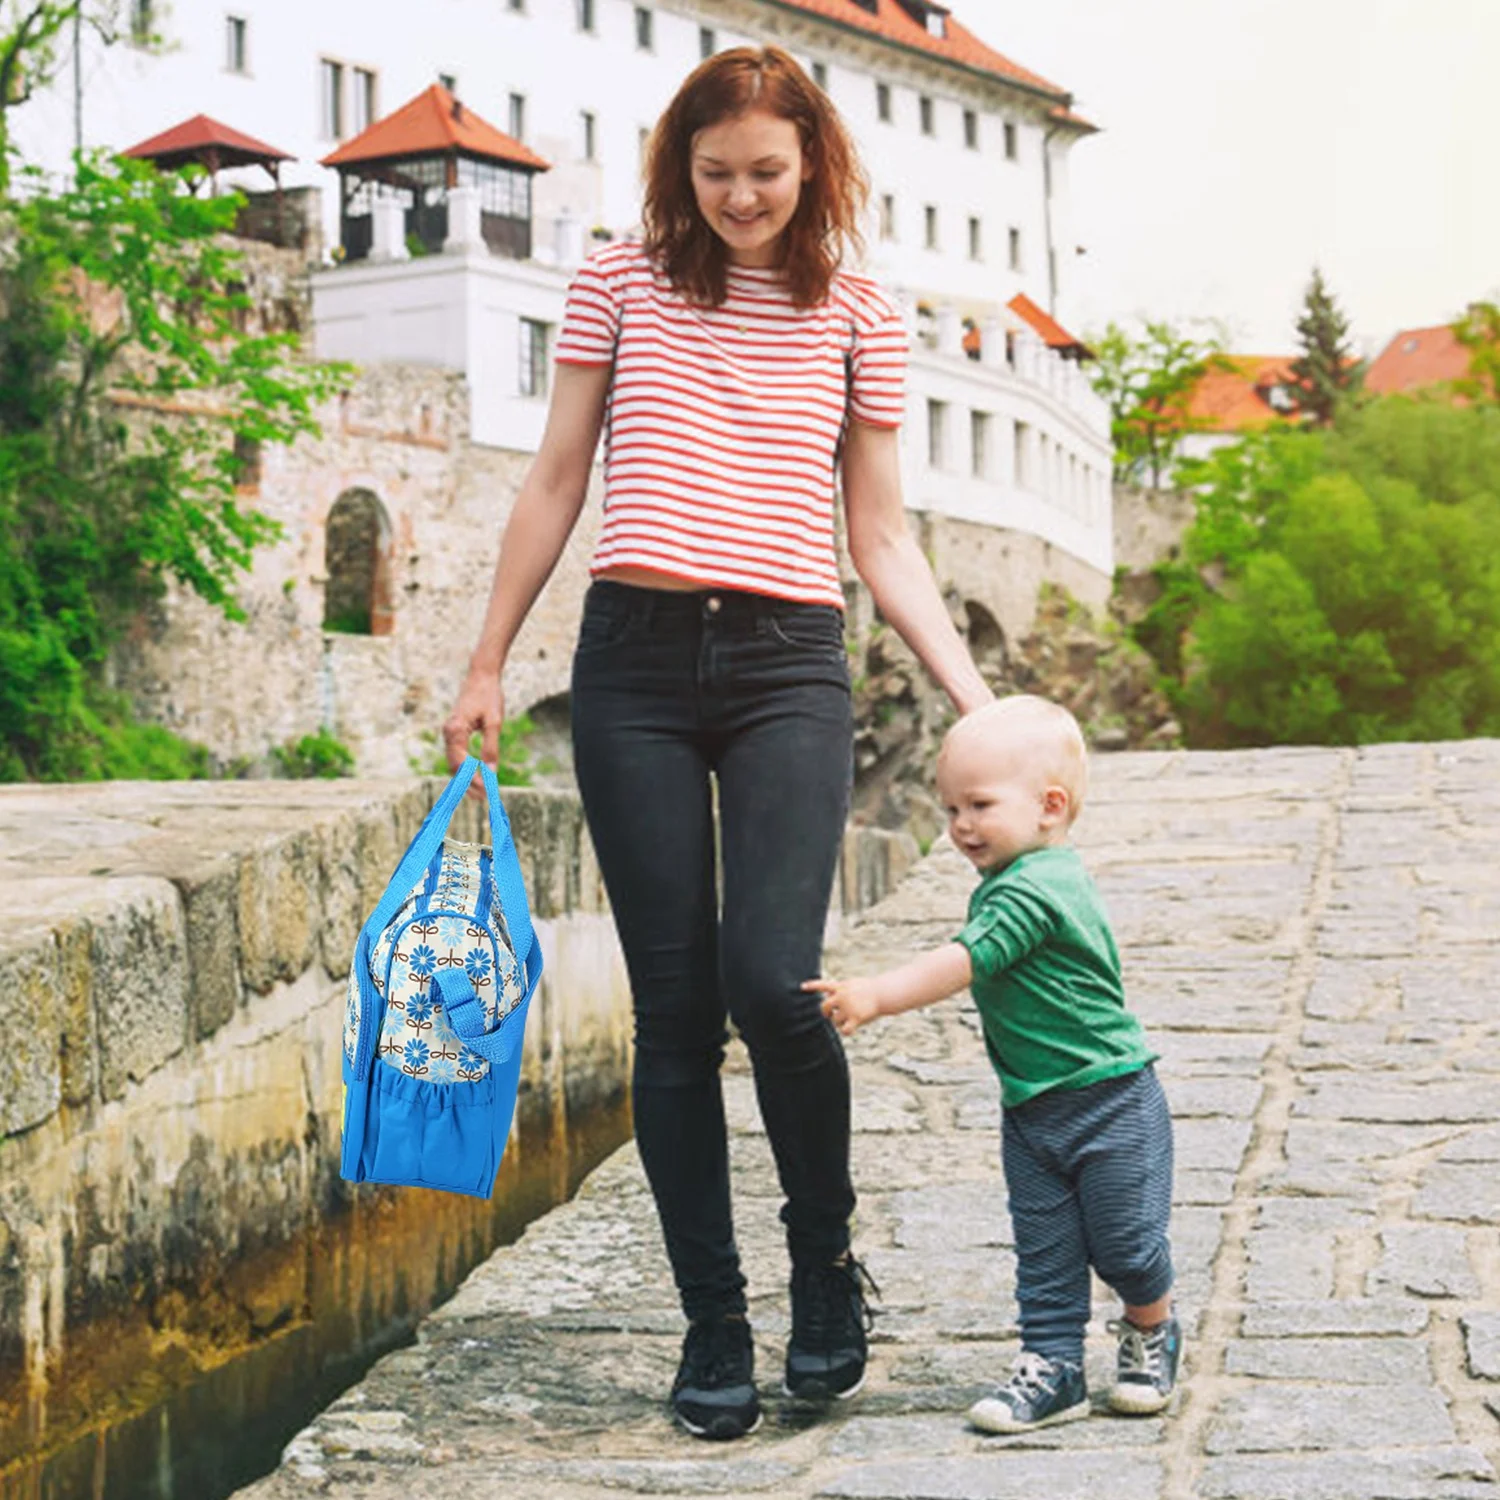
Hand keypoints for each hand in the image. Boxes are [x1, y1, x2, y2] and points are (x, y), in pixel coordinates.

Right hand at [442, 673, 502, 792]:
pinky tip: (475, 779)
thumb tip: (491, 773)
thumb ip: (491, 748)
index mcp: (455, 730)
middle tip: (483, 799)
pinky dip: (465, 769)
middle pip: (454, 766)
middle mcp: (448, 733)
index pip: (461, 763)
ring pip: (454, 763)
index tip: (486, 790)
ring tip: (480, 794)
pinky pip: (457, 756)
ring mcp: (449, 733)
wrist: (481, 677)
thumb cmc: (488, 696)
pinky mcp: (454, 733)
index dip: (472, 779)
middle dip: (468, 784)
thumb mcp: (494, 722)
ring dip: (466, 779)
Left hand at [803, 976, 882, 1036]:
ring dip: (839, 1022)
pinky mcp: (856, 1017)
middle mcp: (842, 996)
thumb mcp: (852, 984)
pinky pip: (845, 1030)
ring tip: (848, 1019)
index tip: (802, 987)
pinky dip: (845, 1031)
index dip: (812, 986)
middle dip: (826, 1012)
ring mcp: (848, 1007)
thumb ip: (839, 990)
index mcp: (841, 986)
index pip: (823, 985)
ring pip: (835, 1020)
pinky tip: (850, 1029)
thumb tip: (826, 997)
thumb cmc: (869, 989)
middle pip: (824, 1007)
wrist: (883, 993)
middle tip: (830, 1015)